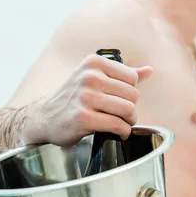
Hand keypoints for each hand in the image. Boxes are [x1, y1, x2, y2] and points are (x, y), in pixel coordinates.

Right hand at [25, 55, 152, 146]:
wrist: (45, 117)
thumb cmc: (74, 97)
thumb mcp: (94, 78)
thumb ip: (123, 74)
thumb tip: (149, 70)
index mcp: (94, 63)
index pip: (131, 77)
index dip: (131, 92)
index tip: (122, 100)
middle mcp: (89, 77)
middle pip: (132, 94)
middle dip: (132, 108)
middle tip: (124, 116)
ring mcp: (85, 97)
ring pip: (127, 109)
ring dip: (129, 121)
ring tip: (122, 124)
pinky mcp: (83, 117)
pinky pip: (117, 125)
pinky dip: (123, 131)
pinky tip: (118, 133)